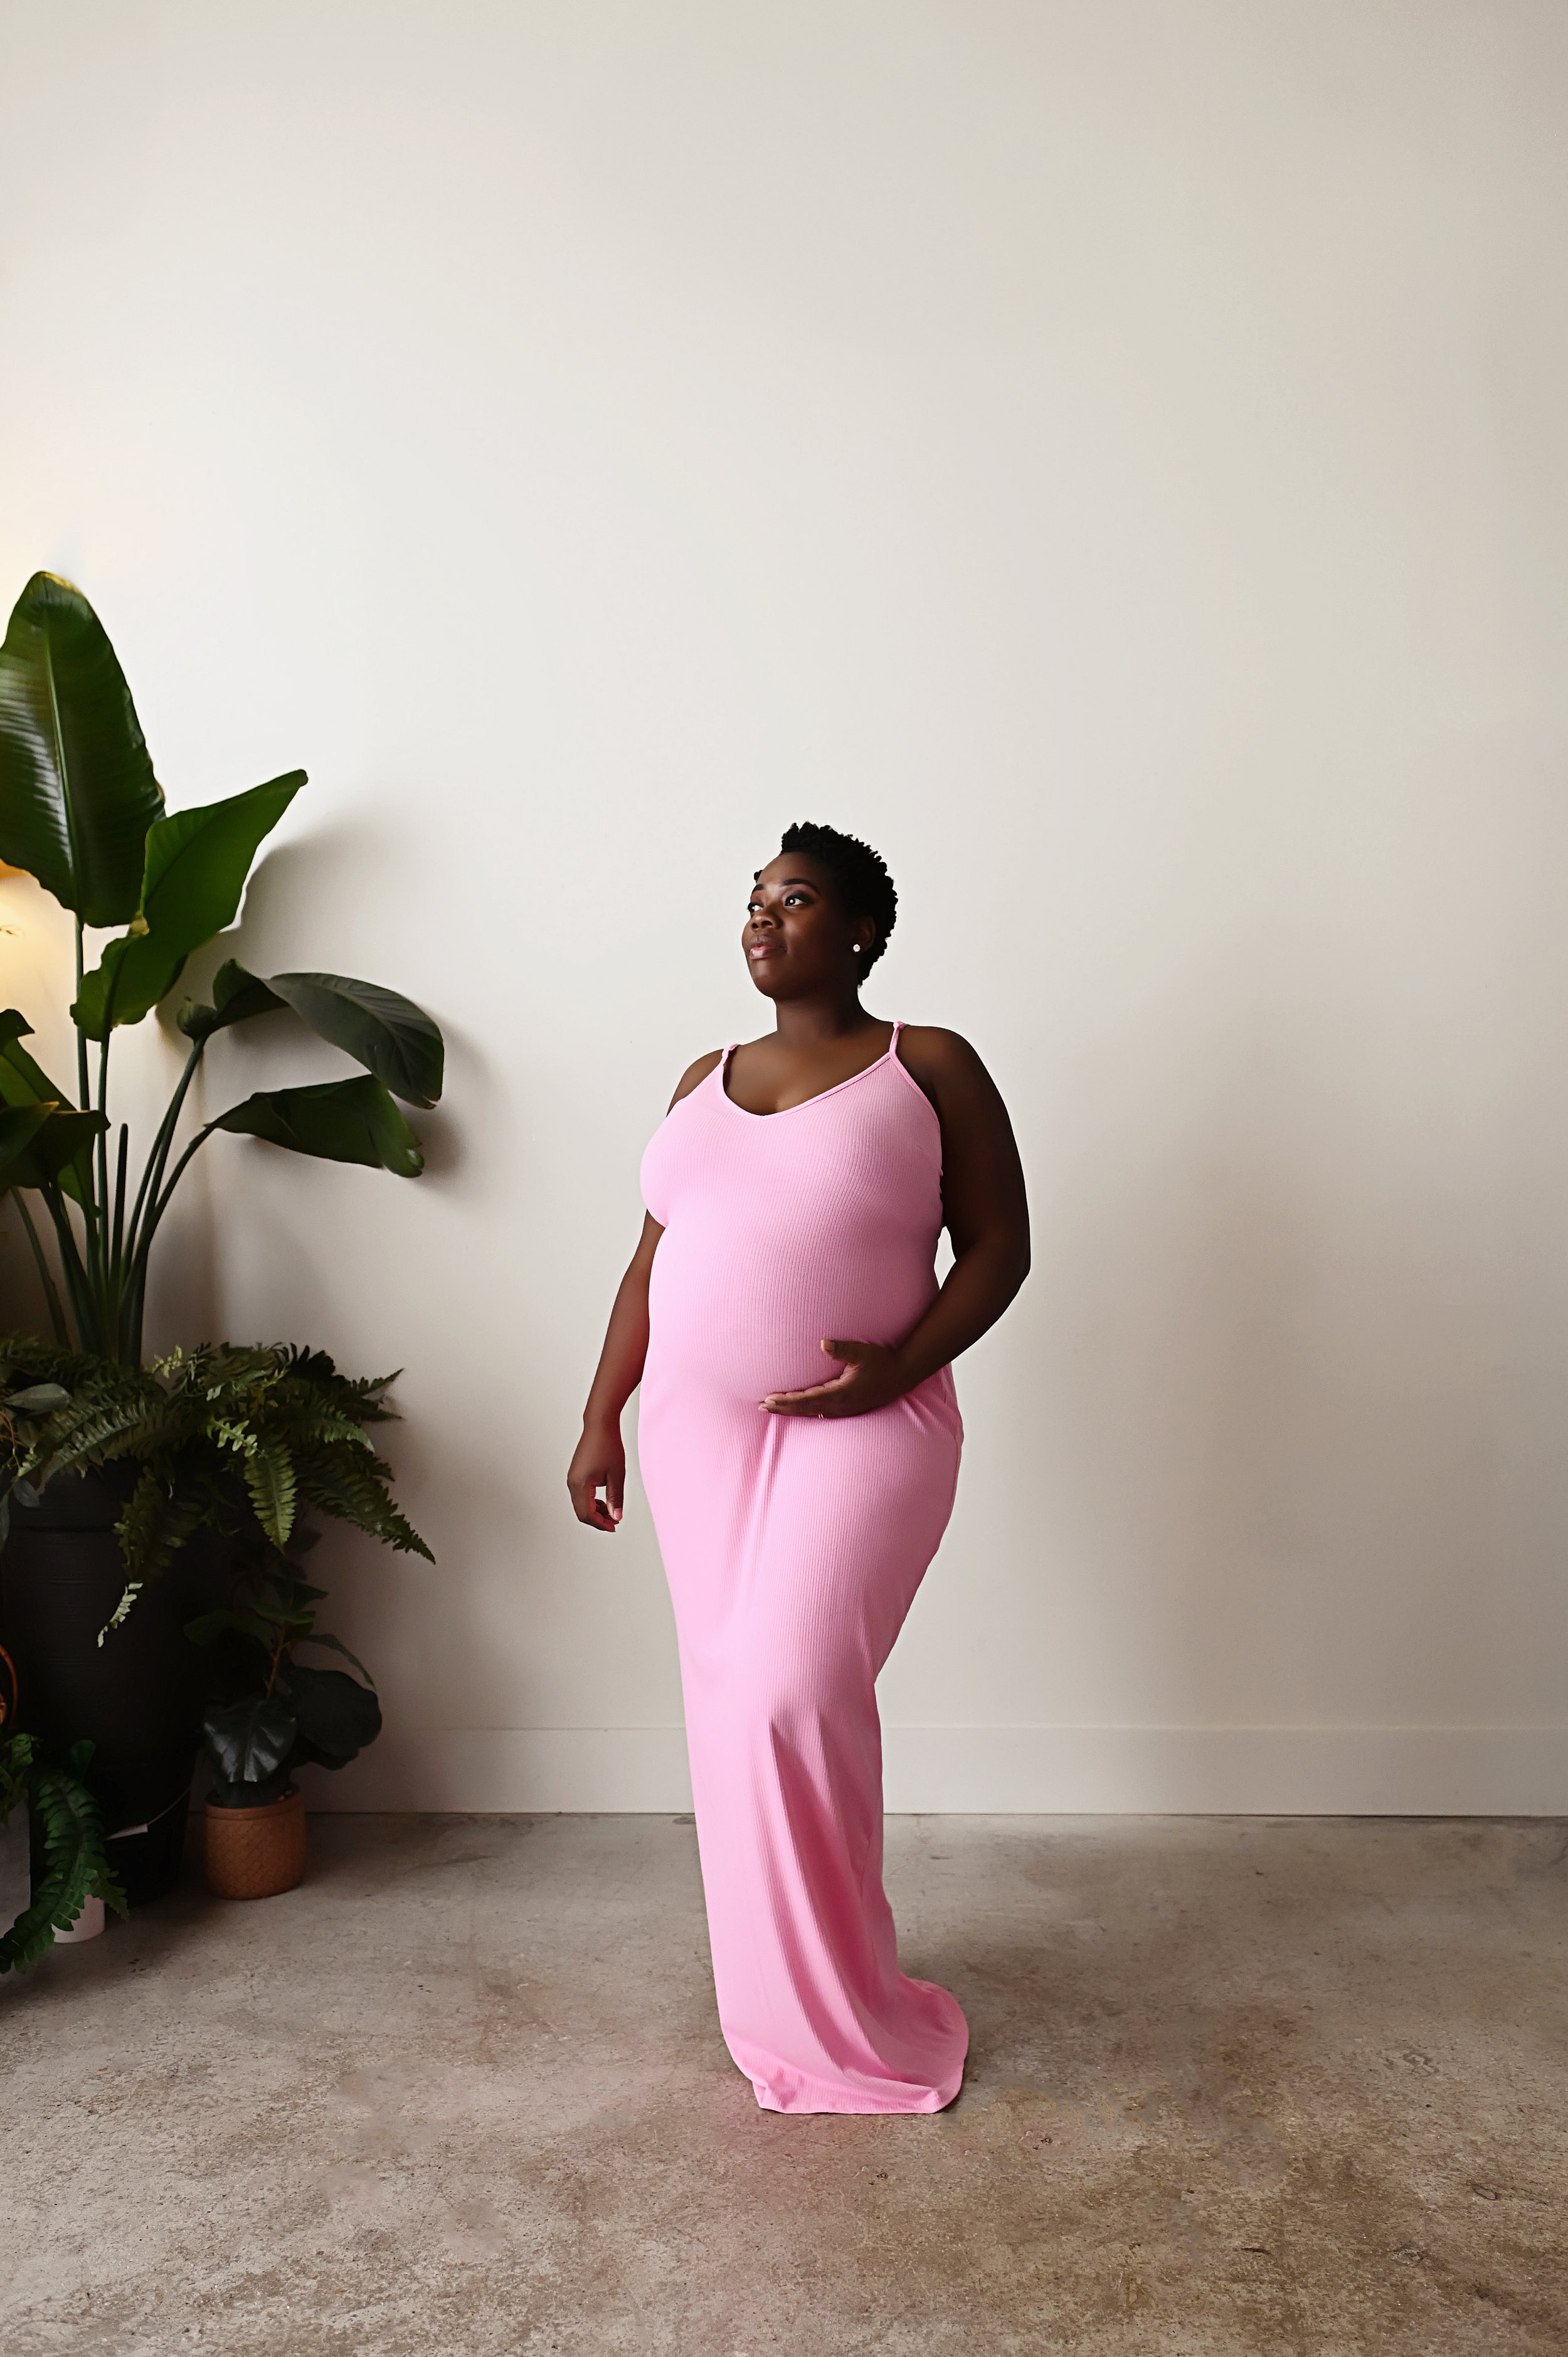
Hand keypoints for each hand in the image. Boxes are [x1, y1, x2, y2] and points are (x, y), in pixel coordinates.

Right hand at [568, 1419, 624, 1530]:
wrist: (600, 1425)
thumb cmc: (608, 1446)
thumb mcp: (617, 1475)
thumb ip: (616, 1498)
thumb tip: (616, 1516)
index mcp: (580, 1484)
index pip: (587, 1514)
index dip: (600, 1524)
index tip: (614, 1526)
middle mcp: (572, 1482)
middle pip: (582, 1512)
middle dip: (598, 1520)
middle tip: (614, 1522)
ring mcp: (572, 1478)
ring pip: (581, 1504)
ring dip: (595, 1511)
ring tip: (612, 1512)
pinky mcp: (576, 1474)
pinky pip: (581, 1495)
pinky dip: (593, 1502)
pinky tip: (605, 1501)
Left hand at [761, 1339, 912, 1419]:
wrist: (902, 1376)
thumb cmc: (882, 1362)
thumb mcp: (863, 1352)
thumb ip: (843, 1348)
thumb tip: (823, 1343)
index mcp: (840, 1393)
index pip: (806, 1399)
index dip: (786, 1401)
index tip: (769, 1399)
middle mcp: (840, 1405)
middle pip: (805, 1410)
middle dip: (782, 1408)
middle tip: (761, 1407)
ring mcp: (844, 1409)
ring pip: (812, 1413)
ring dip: (792, 1411)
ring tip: (774, 1409)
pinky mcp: (848, 1409)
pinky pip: (821, 1413)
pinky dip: (806, 1412)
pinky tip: (799, 1411)